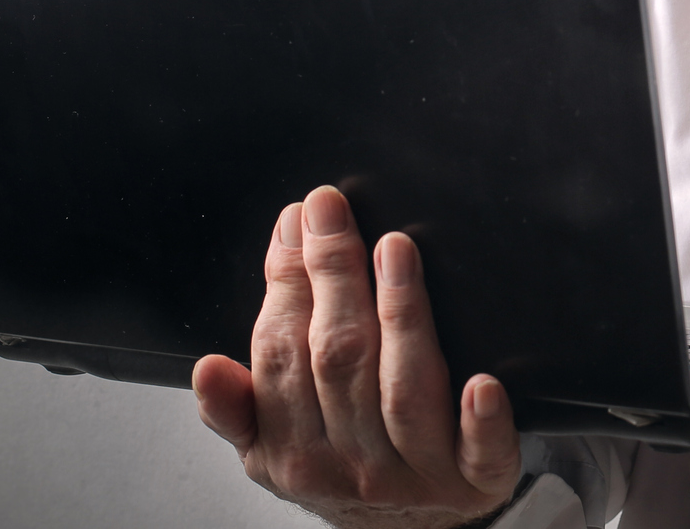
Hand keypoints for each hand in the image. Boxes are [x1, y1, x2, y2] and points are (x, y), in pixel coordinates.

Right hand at [193, 186, 524, 528]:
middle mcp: (353, 464)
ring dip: (402, 316)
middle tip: (332, 208)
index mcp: (293, 453)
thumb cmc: (345, 471)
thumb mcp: (277, 451)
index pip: (281, 354)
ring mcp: (419, 474)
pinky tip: (483, 383)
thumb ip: (239, 409)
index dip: (286, 283)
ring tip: (395, 249)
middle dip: (333, 275)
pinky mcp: (479, 480)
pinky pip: (482, 453)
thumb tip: (205, 367)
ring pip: (405, 391)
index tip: (296, 220)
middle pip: (340, 359)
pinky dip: (482, 420)